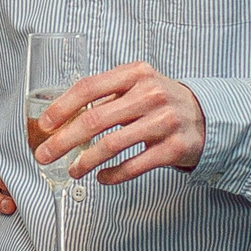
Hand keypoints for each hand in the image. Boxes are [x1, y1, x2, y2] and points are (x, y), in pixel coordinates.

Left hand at [35, 60, 206, 183]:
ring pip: (112, 145)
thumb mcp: (137, 86)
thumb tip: (64, 118)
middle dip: (64, 140)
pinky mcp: (173, 148)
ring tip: (73, 170)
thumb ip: (106, 95)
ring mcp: (163, 122)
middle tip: (45, 154)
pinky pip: (133, 166)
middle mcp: (150, 94)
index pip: (89, 87)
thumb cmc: (160, 102)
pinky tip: (102, 176)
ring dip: (85, 161)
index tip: (44, 125)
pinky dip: (112, 174)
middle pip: (95, 119)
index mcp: (136, 74)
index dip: (62, 107)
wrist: (206, 118)